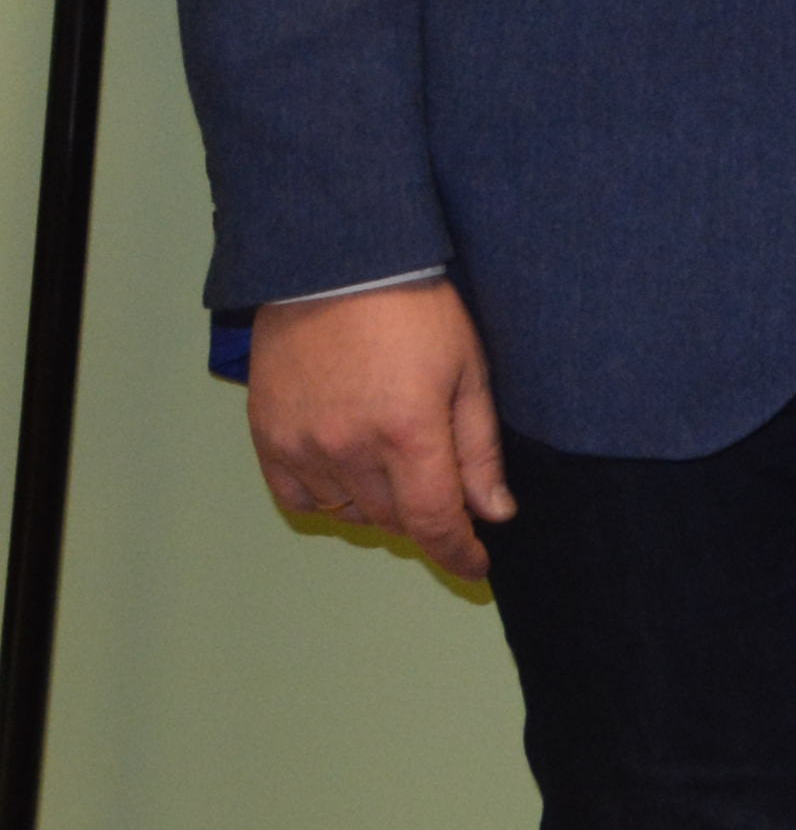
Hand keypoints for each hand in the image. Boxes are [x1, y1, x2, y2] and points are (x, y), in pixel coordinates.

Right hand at [245, 283, 511, 581]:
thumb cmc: (415, 310)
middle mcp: (349, 450)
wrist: (335, 265)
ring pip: (348, 513)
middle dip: (426, 519)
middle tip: (444, 496)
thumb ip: (478, 450)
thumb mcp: (468, 371)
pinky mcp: (268, 437)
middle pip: (393, 520)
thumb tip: (494, 513)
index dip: (458, 553)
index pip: (435, 522)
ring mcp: (302, 446)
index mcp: (407, 433)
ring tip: (397, 470)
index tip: (475, 565)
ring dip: (380, 507)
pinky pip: (299, 498)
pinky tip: (350, 473)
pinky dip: (329, 498)